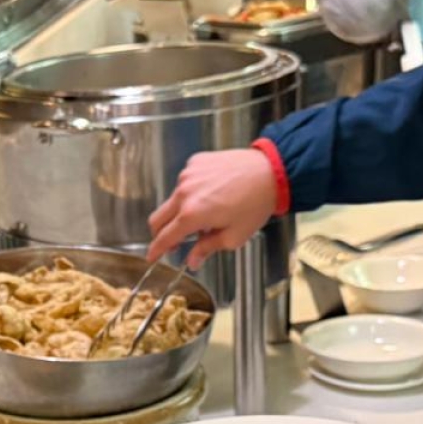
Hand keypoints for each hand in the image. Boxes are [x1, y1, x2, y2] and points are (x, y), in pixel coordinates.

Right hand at [146, 147, 279, 266]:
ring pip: (172, 199)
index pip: (165, 237)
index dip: (156, 250)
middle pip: (158, 218)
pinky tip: (211, 194)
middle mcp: (184, 193)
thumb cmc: (255, 204)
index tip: (152, 257)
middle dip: (160, 233)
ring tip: (204, 214)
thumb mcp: (234, 236)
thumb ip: (207, 248)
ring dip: (180, 211)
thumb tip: (192, 261)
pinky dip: (191, 192)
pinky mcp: (195, 162)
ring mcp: (187, 175)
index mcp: (191, 214)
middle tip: (173, 241)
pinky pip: (185, 182)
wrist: (270, 171)